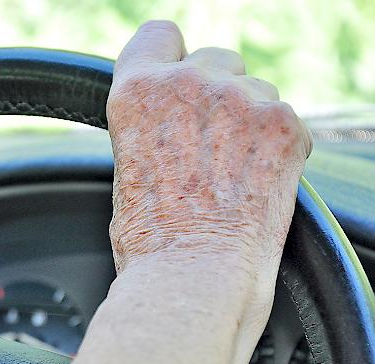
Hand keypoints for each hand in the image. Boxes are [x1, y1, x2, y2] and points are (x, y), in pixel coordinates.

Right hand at [22, 22, 311, 363]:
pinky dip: (278, 146)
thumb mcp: (127, 163)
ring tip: (233, 172)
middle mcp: (188, 82)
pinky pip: (286, 119)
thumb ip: (150, 121)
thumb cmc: (150, 240)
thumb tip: (174, 113)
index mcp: (138, 91)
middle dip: (216, 93)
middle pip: (216, 59)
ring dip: (249, 120)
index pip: (160, 35)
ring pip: (255, 88)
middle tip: (211, 143)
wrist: (190, 278)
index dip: (171, 61)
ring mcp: (239, 98)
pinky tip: (256, 182)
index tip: (179, 84)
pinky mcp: (283, 123)